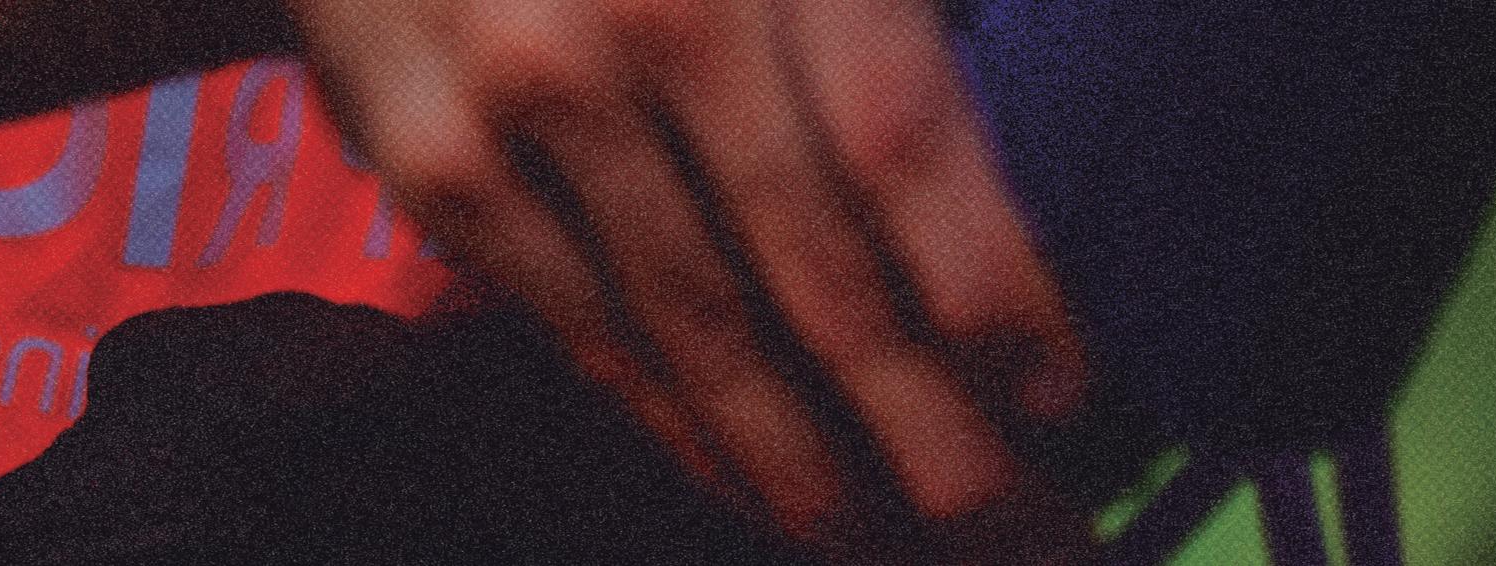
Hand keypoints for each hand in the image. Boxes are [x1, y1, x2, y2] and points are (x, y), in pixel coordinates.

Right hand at [289, 1, 1088, 560]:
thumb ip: (878, 32)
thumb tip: (978, 203)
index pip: (904, 141)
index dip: (990, 286)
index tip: (1057, 395)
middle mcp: (659, 17)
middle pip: (820, 274)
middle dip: (928, 431)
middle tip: (1013, 534)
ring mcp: (534, 98)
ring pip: (701, 331)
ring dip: (807, 463)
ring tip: (884, 541)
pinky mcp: (439, 164)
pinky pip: (588, 330)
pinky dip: (680, 425)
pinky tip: (750, 485)